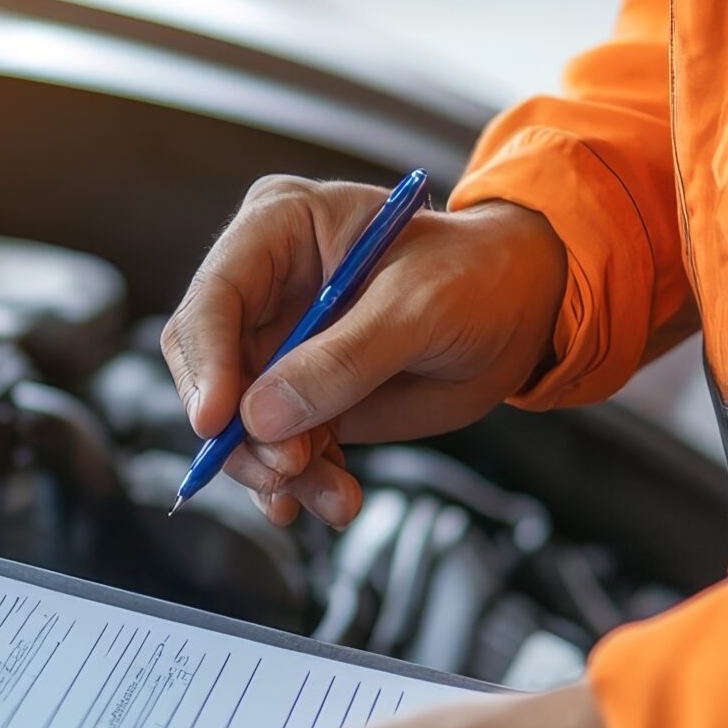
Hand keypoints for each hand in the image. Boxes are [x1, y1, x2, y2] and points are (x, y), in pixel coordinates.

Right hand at [161, 177, 566, 527]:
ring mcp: (281, 346)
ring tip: (329, 494)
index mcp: (279, 228)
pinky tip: (333, 499)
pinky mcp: (304, 397)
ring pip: (241, 422)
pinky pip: (280, 449)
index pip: (214, 297)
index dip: (208, 362)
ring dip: (276, 469)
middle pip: (211, 368)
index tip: (219, 422)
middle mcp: (265, 287)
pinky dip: (301, 484)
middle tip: (284, 469)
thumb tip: (261, 417)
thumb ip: (344, 360)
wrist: (519, 312)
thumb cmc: (476, 276)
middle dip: (240, 430)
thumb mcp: (419, 307)